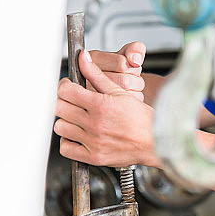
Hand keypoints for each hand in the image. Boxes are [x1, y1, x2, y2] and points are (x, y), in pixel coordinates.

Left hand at [55, 49, 160, 167]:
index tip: (69, 86)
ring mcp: (93, 141)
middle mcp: (95, 124)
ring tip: (77, 117)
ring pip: (60, 127)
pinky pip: (66, 148)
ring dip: (66, 120)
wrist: (155, 140)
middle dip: (64, 101)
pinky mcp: (93, 156)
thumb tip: (84, 58)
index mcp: (101, 105)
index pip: (65, 91)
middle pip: (59, 108)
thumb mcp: (120, 91)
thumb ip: (97, 74)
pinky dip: (68, 141)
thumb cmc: (141, 118)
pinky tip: (79, 134)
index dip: (65, 86)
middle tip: (72, 100)